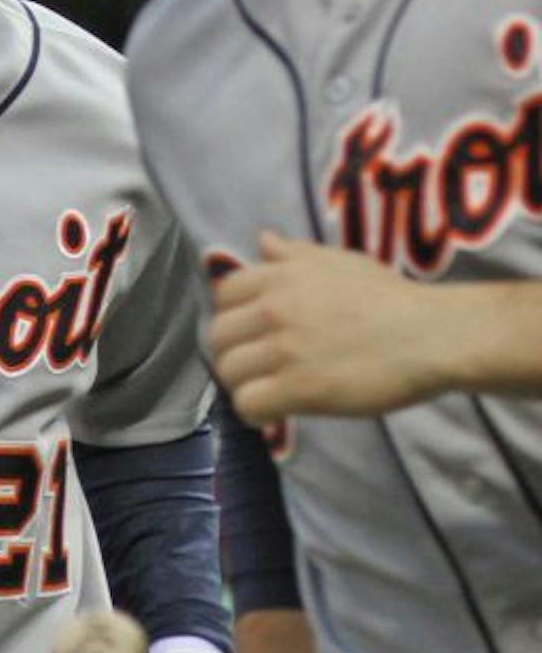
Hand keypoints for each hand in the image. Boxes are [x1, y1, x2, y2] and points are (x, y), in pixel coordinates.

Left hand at [210, 232, 452, 425]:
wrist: (433, 335)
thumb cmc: (391, 298)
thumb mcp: (340, 262)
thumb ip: (295, 255)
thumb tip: (263, 240)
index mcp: (281, 276)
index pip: (223, 295)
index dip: (234, 316)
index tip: (253, 333)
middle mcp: (275, 309)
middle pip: (219, 337)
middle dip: (234, 353)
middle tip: (260, 367)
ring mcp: (285, 349)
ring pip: (229, 373)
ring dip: (245, 385)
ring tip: (269, 390)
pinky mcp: (300, 388)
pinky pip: (248, 405)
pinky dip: (256, 413)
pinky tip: (276, 412)